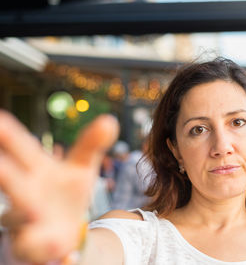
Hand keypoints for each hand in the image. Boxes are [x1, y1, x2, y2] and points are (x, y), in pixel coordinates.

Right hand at [0, 110, 118, 263]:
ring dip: (24, 216)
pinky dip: (43, 247)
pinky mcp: (32, 245)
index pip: (22, 149)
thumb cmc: (68, 191)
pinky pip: (32, 247)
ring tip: (37, 212)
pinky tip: (61, 250)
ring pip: (17, 219)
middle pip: (12, 181)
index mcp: (37, 169)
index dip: (10, 136)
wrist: (68, 227)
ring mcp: (25, 219)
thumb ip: (92, 144)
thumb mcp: (83, 167)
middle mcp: (26, 192)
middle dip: (4, 173)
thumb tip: (110, 121)